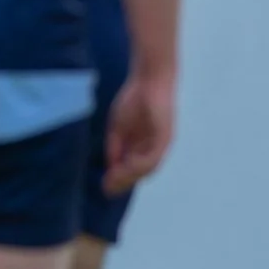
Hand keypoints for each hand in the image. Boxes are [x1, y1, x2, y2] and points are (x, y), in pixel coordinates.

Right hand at [101, 68, 176, 195]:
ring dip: (129, 177)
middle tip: (106, 190)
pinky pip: (152, 158)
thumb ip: (115, 146)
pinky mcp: (165, 138)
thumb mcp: (118, 127)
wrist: (149, 78)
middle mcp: (155, 148)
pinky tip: (124, 168)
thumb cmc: (134, 98)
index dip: (118, 179)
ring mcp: (161, 144)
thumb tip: (110, 167)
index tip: (104, 186)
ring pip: (147, 169)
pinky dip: (138, 166)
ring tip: (113, 182)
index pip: (132, 169)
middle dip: (123, 183)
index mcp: (144, 145)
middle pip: (139, 173)